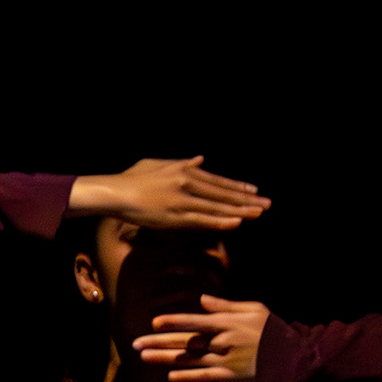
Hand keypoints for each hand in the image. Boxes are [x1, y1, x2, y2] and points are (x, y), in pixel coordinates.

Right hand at [69, 155, 269, 233]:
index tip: (254, 191)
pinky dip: (221, 221)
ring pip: (217, 206)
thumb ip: (182, 162)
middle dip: (246, 199)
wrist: (115, 191)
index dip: (237, 187)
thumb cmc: (134, 178)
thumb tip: (200, 159)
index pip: (218, 180)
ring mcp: (183, 200)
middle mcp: (187, 182)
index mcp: (185, 169)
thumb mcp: (159, 163)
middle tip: (267, 204)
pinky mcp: (175, 216)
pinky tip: (236, 222)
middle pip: (223, 193)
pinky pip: (203, 220)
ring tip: (258, 214)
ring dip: (239, 211)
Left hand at [134, 295, 269, 381]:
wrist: (292, 356)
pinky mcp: (230, 377)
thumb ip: (226, 305)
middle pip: (185, 341)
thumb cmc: (273, 330)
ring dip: (165, 359)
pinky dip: (187, 377)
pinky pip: (204, 377)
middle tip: (136, 344)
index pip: (194, 321)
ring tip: (145, 358)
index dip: (173, 322)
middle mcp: (223, 341)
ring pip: (189, 359)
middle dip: (159, 342)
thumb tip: (203, 300)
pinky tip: (170, 377)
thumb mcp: (253, 309)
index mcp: (227, 323)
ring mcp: (225, 360)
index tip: (154, 323)